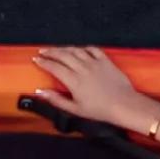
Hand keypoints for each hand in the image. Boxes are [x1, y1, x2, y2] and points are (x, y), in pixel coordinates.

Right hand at [30, 46, 158, 133]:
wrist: (123, 104)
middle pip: (63, 55)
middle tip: (42, 51)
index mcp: (74, 81)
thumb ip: (57, 100)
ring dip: (64, 48)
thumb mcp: (75, 109)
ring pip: (76, 50)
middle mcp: (82, 68)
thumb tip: (41, 92)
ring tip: (57, 49)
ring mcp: (94, 62)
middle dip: (50, 52)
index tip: (36, 60)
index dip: (43, 62)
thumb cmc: (100, 110)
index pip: (54, 67)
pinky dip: (83, 48)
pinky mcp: (105, 60)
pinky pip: (92, 49)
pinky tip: (79, 50)